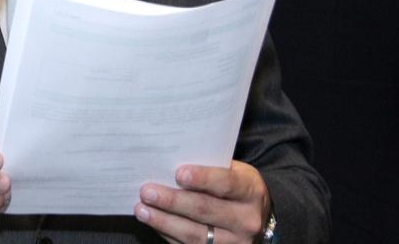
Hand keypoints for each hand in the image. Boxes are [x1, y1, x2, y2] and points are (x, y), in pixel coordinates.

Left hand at [134, 161, 269, 243]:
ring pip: (196, 235)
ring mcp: (234, 242)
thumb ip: (210, 167)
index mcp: (250, 191)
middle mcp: (246, 220)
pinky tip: (153, 222)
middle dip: (173, 201)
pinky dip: (168, 234)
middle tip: (148, 192)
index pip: (226, 184)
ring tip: (143, 210)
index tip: (178, 174)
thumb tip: (170, 162)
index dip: (203, 178)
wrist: (256, 218)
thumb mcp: (234, 171)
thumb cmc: (236, 187)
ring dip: (164, 222)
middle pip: (205, 210)